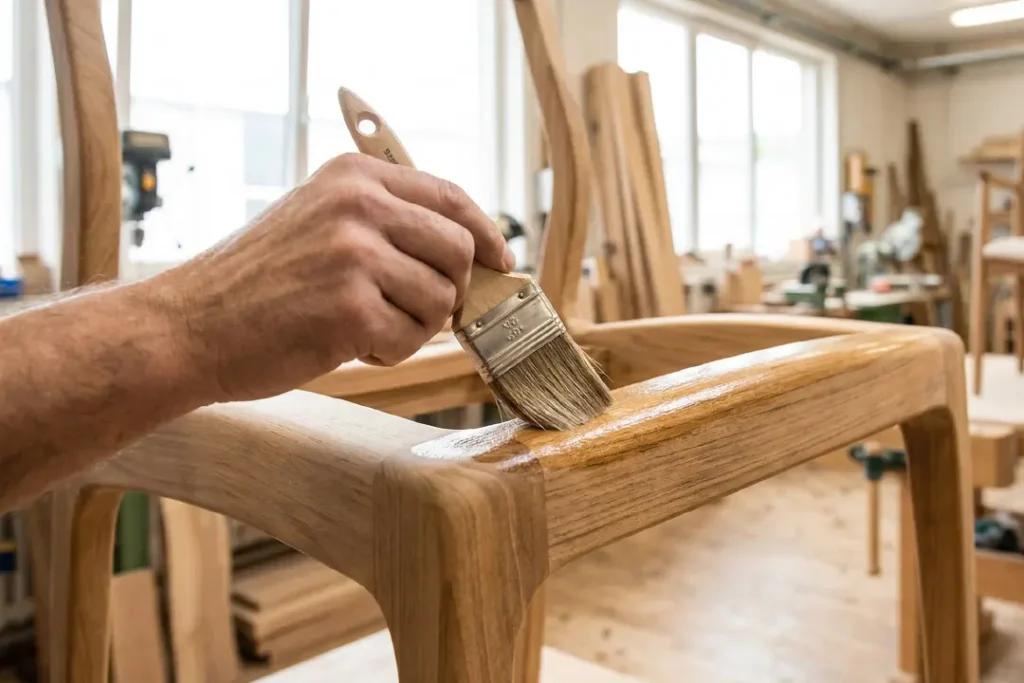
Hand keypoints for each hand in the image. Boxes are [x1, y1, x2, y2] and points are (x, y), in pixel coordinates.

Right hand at [146, 153, 514, 401]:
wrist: (190, 327)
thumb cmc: (258, 284)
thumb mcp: (318, 221)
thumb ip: (387, 223)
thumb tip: (472, 252)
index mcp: (354, 177)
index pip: (450, 195)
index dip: (485, 232)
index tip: (501, 260)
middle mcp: (358, 204)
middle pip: (460, 249)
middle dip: (448, 291)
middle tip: (412, 311)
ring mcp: (354, 253)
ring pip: (441, 299)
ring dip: (412, 326)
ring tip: (363, 326)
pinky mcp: (350, 307)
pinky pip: (411, 339)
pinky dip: (387, 352)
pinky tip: (345, 344)